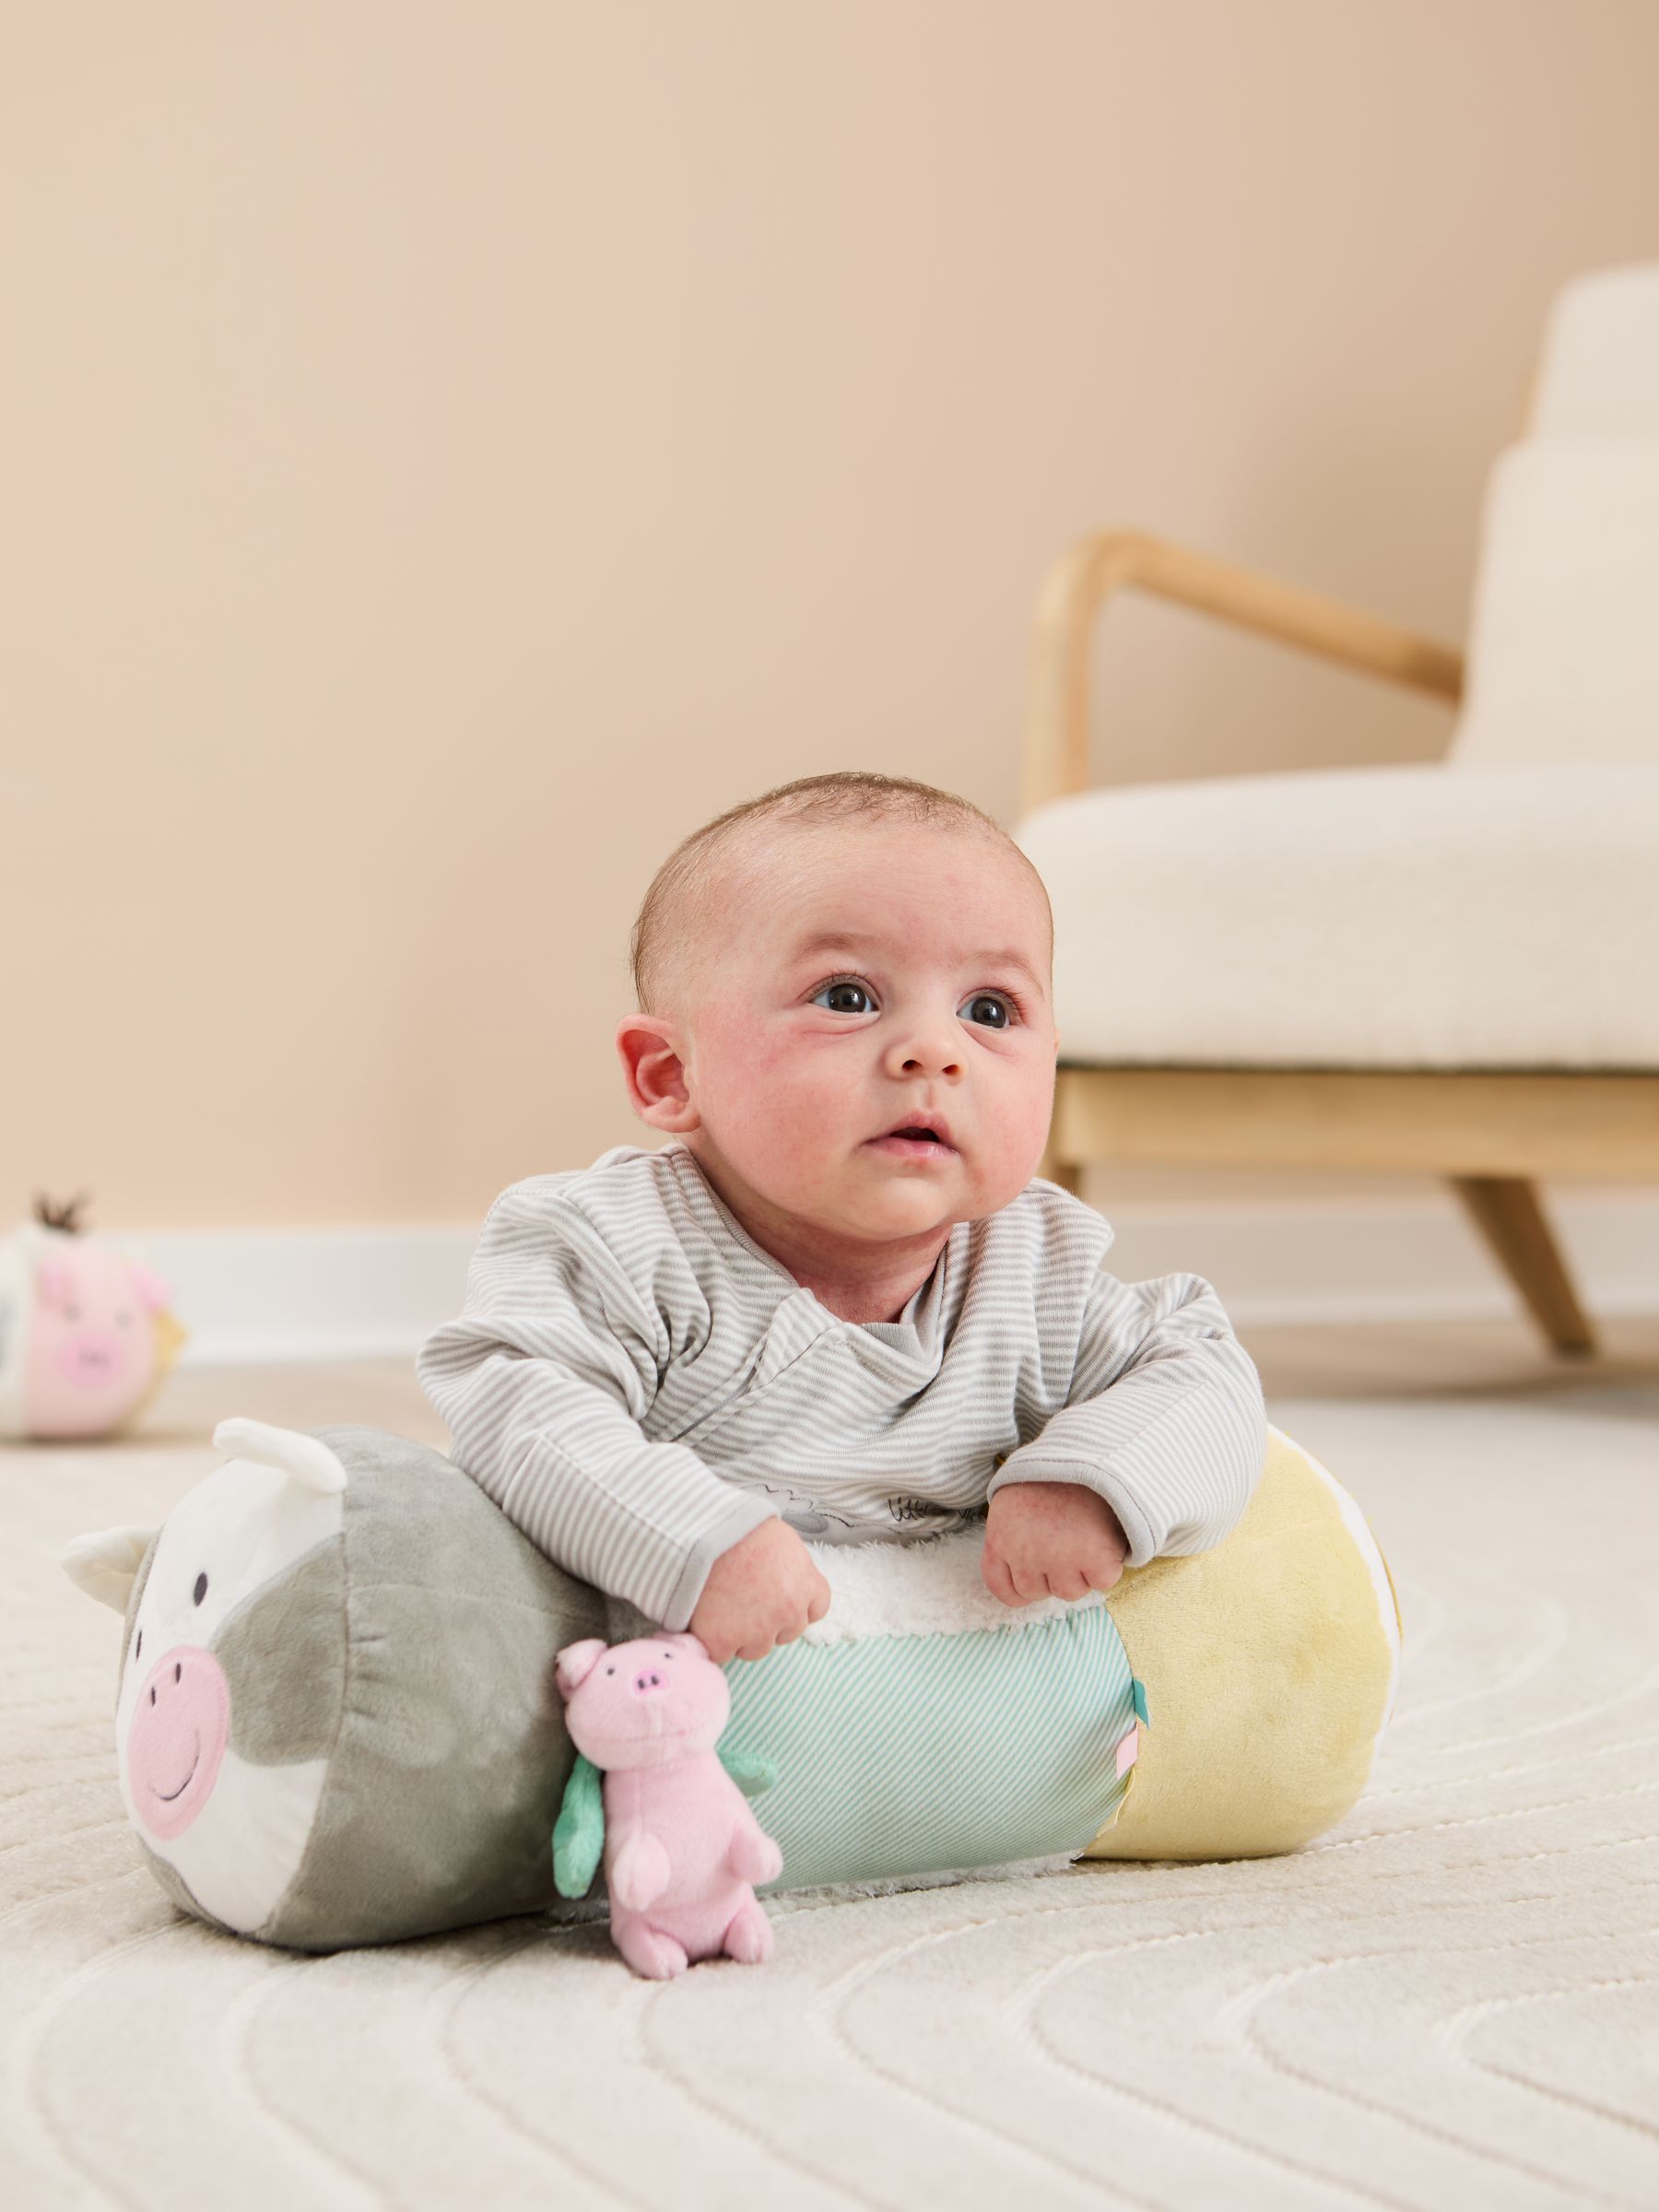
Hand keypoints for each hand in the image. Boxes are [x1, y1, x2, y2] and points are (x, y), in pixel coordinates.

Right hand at [689, 1517, 831, 1663]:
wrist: (701, 1531)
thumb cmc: (740, 1526)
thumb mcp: (781, 1538)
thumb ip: (791, 1567)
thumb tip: (784, 1577)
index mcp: (806, 1584)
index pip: (816, 1609)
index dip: (796, 1604)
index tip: (779, 1597)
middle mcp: (789, 1613)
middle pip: (786, 1633)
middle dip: (768, 1622)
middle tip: (744, 1599)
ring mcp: (757, 1632)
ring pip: (754, 1649)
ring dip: (741, 1636)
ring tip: (721, 1606)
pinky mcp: (722, 1642)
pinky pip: (721, 1654)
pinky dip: (712, 1642)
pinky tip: (704, 1618)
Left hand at [981, 1481, 1129, 1605]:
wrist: (1091, 1451)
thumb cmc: (1054, 1476)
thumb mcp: (1015, 1499)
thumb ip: (1010, 1536)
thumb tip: (1016, 1577)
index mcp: (1001, 1536)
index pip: (1001, 1587)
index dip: (1020, 1588)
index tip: (1035, 1578)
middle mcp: (1025, 1553)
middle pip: (1036, 1592)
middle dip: (1051, 1574)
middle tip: (1065, 1541)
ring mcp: (1060, 1558)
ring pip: (1070, 1592)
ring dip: (1080, 1571)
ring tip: (1084, 1533)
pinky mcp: (1096, 1557)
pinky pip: (1102, 1582)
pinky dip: (1107, 1565)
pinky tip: (1102, 1537)